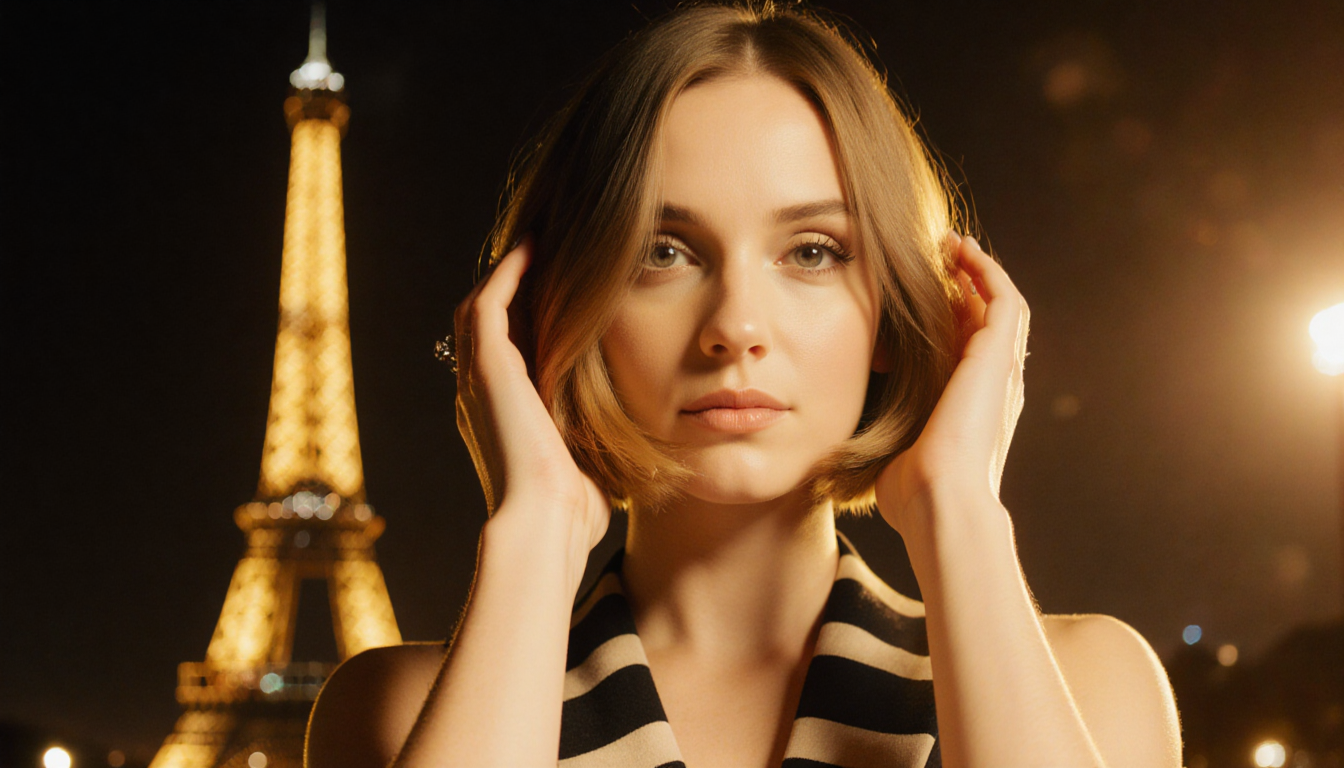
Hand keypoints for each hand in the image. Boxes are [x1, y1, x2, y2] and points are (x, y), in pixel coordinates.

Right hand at [453, 239, 609, 553]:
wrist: (546, 525)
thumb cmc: (573, 515)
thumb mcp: (587, 469)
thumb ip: (596, 449)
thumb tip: (631, 444)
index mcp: (502, 418)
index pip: (509, 353)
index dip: (527, 318)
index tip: (560, 290)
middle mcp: (480, 397)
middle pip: (488, 323)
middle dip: (511, 286)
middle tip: (543, 249)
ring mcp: (477, 382)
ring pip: (481, 307)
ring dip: (507, 271)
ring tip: (536, 237)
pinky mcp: (485, 370)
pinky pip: (486, 305)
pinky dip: (506, 274)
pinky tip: (532, 246)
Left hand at [874, 233, 1027, 533]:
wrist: (941, 501)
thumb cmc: (912, 494)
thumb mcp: (893, 456)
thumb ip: (880, 442)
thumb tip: (838, 447)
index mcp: (975, 409)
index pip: (969, 351)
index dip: (951, 319)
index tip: (923, 294)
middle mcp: (997, 387)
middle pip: (989, 322)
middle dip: (968, 286)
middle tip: (940, 256)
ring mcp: (1003, 372)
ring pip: (1002, 304)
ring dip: (979, 271)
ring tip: (952, 246)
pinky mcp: (999, 357)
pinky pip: (1005, 299)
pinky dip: (987, 272)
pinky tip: (961, 252)